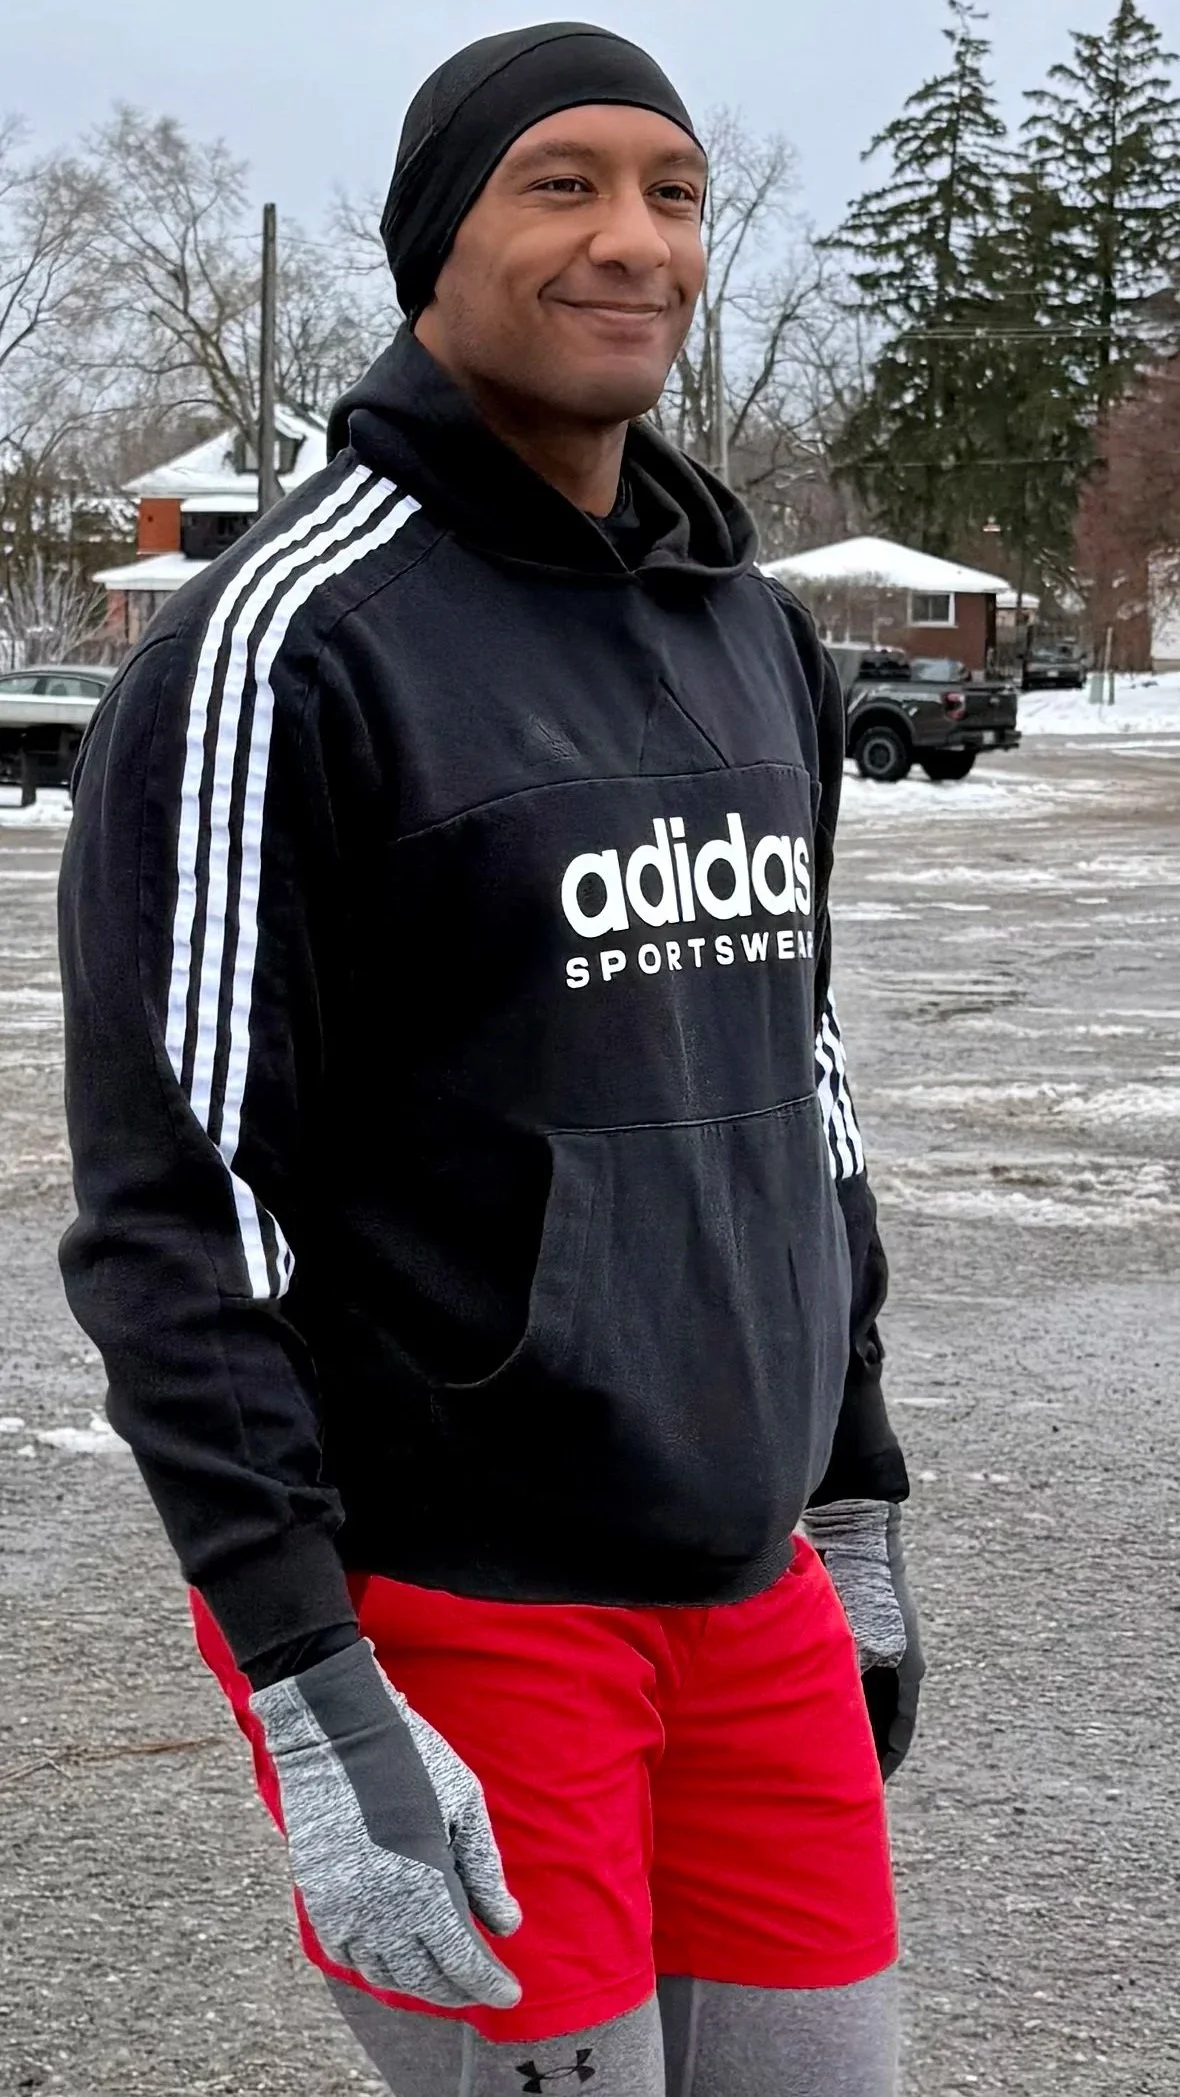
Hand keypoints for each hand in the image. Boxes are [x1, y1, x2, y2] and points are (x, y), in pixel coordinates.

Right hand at [251, 1639, 521, 2007]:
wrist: (339, 1734)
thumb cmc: (414, 1760)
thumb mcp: (465, 1806)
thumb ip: (485, 1872)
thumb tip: (506, 1925)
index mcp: (425, 1887)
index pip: (462, 1961)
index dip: (489, 1983)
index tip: (510, 1993)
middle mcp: (381, 1911)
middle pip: (425, 1977)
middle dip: (460, 1990)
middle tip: (483, 1989)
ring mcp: (344, 1910)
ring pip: (385, 1974)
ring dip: (418, 1984)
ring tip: (443, 1979)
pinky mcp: (318, 1900)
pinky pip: (347, 1955)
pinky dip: (375, 1966)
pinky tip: (395, 1960)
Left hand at [804, 1497, 923, 1777]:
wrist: (858, 1533)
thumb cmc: (862, 1587)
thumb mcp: (858, 1642)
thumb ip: (848, 1680)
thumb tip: (830, 1718)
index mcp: (907, 1671)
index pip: (899, 1731)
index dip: (885, 1764)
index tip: (868, 1791)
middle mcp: (896, 1660)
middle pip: (880, 1715)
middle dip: (863, 1746)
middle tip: (838, 1774)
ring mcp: (878, 1642)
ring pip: (862, 1694)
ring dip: (846, 1718)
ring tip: (817, 1746)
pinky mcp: (856, 1626)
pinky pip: (845, 1671)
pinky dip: (832, 1689)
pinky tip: (804, 1701)